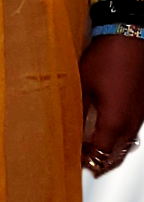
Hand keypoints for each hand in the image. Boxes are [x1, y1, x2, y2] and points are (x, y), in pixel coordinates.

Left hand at [79, 34, 143, 175]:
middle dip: (99, 162)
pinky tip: (110, 134)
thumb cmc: (108, 57)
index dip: (85, 160)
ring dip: (111, 152)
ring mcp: (140, 114)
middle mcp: (131, 122)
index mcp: (115, 121)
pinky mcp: (143, 106)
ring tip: (95, 155)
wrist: (131, 36)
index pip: (99, 153)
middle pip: (116, 154)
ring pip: (127, 144)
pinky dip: (120, 139)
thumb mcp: (82, 85)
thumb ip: (76, 111)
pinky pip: (132, 131)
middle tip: (84, 165)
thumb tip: (65, 128)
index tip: (72, 161)